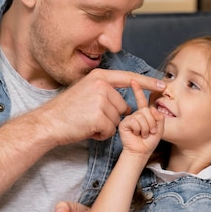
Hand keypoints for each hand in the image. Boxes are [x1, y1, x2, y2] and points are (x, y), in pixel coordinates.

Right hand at [40, 69, 164, 144]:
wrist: (48, 123)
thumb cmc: (66, 111)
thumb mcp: (86, 91)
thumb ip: (105, 92)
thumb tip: (128, 106)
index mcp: (99, 77)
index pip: (129, 78)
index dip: (147, 82)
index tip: (163, 85)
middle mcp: (101, 85)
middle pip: (123, 106)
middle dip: (111, 116)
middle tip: (89, 117)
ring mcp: (100, 100)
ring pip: (118, 120)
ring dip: (105, 126)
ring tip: (87, 122)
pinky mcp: (99, 116)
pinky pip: (111, 130)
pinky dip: (101, 134)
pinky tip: (87, 129)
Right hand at [119, 80, 163, 156]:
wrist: (140, 152)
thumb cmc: (149, 142)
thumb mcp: (159, 128)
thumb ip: (159, 117)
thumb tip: (152, 109)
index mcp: (143, 113)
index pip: (141, 100)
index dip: (138, 90)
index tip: (133, 80)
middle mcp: (135, 114)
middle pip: (146, 110)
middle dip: (151, 123)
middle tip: (149, 132)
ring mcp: (129, 118)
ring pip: (142, 116)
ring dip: (146, 128)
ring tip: (143, 134)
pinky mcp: (124, 123)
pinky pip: (135, 121)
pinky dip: (139, 129)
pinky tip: (136, 134)